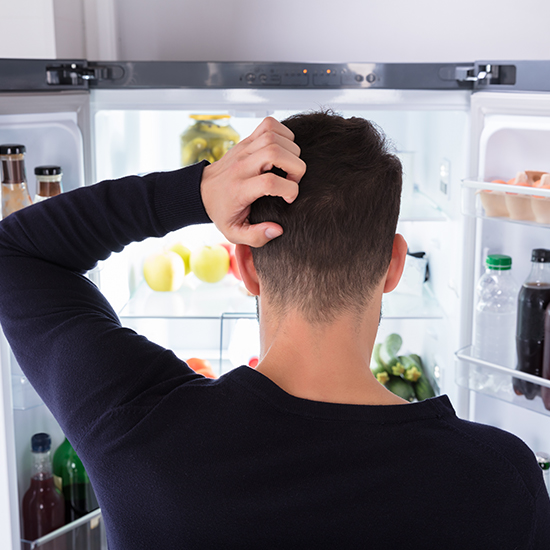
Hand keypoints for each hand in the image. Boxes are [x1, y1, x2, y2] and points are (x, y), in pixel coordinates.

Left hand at [200, 117, 305, 247]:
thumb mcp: (234, 232)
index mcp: (239, 189)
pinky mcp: (246, 140)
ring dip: (291, 150)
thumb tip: (277, 230)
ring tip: (289, 167)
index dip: (288, 190)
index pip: (269, 182)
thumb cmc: (222, 212)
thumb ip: (256, 237)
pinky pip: (269, 124)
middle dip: (295, 166)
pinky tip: (284, 150)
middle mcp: (241, 166)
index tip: (289, 199)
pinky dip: (284, 133)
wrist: (201, 192)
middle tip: (292, 180)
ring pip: (274, 136)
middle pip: (274, 152)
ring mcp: (244, 149)